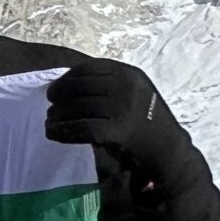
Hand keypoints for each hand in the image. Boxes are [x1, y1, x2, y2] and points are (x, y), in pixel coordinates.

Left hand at [44, 61, 190, 183]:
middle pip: (82, 86)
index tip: (56, 87)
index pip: (90, 68)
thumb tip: (68, 84)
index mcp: (130, 74)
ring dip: (58, 114)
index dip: (68, 77)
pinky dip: (64, 130)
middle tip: (50, 105)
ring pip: (79, 106)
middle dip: (61, 94)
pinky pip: (83, 127)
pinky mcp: (119, 130)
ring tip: (49, 121)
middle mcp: (128, 86)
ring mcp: (124, 107)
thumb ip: (110, 86)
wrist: (170, 153)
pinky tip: (53, 133)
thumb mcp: (135, 94)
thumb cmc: (148, 125)